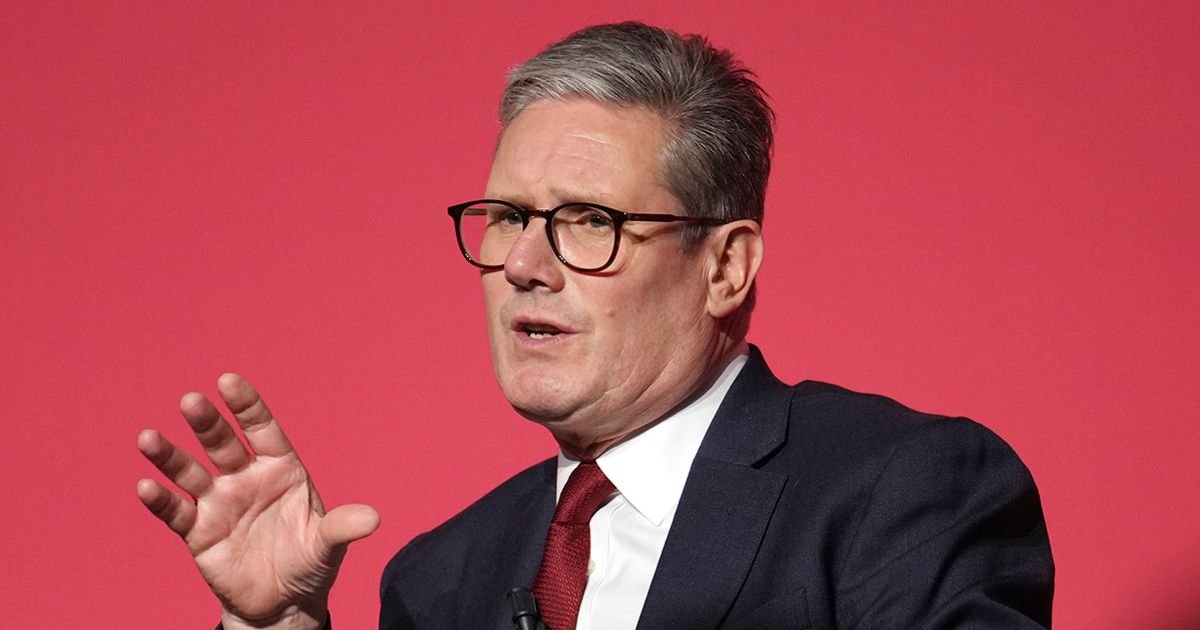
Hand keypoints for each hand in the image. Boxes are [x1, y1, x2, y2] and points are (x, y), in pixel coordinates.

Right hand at [136, 374, 379, 629]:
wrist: (283, 604)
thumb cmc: (310, 563)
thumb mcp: (328, 545)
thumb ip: (343, 528)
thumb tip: (374, 519)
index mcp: (280, 468)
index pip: (261, 429)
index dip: (246, 405)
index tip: (228, 380)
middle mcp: (245, 478)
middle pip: (222, 443)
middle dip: (207, 422)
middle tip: (191, 401)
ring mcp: (219, 503)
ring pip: (190, 471)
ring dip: (169, 456)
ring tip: (148, 438)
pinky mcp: (198, 532)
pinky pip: (176, 512)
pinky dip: (160, 500)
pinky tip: (146, 486)